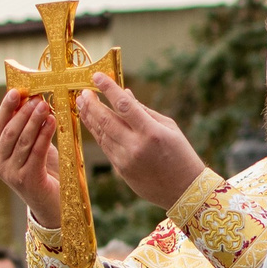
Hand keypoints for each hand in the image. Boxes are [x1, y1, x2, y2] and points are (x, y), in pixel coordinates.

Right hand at [0, 92, 62, 228]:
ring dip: (35, 121)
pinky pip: (36, 152)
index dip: (6, 107)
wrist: (52, 205)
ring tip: (45, 106)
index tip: (16, 91)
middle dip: (23, 112)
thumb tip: (34, 100)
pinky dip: (44, 135)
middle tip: (37, 98)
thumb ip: (30, 129)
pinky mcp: (27, 179)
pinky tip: (52, 122)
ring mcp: (11, 173)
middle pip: (10, 131)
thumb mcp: (33, 148)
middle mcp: (0, 163)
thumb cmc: (44, 173)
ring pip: (23, 141)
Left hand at [76, 77, 213, 210]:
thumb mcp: (169, 127)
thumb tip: (124, 94)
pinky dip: (97, 133)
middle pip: (106, 121)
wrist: (184, 191)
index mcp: (152, 133)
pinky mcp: (121, 170)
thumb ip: (144, 110)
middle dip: (92, 104)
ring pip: (101, 134)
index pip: (124, 106)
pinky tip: (92, 122)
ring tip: (82, 104)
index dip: (108, 89)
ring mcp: (126, 160)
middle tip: (83, 92)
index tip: (97, 76)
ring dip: (90, 118)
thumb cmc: (181, 154)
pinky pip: (105, 147)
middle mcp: (136, 147)